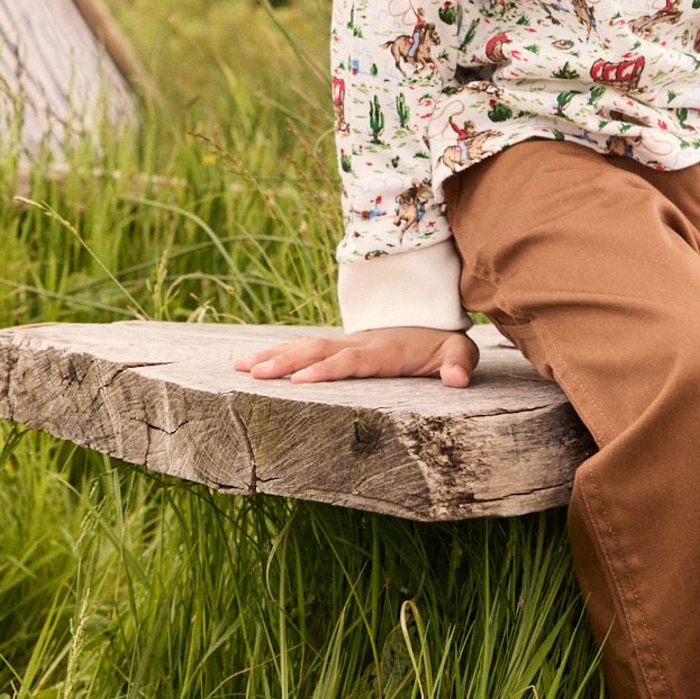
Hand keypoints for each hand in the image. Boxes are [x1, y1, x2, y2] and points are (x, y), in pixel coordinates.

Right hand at [233, 325, 477, 388]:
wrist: (430, 318)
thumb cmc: (443, 343)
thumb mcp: (459, 353)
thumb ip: (459, 364)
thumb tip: (457, 379)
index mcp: (384, 350)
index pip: (351, 360)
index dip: (327, 369)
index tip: (300, 380)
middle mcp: (358, 344)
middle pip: (317, 351)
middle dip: (285, 362)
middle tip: (253, 373)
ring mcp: (345, 343)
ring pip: (304, 347)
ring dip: (273, 356)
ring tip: (240, 367)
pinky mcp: (337, 347)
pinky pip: (303, 348)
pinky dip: (276, 353)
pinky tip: (251, 363)